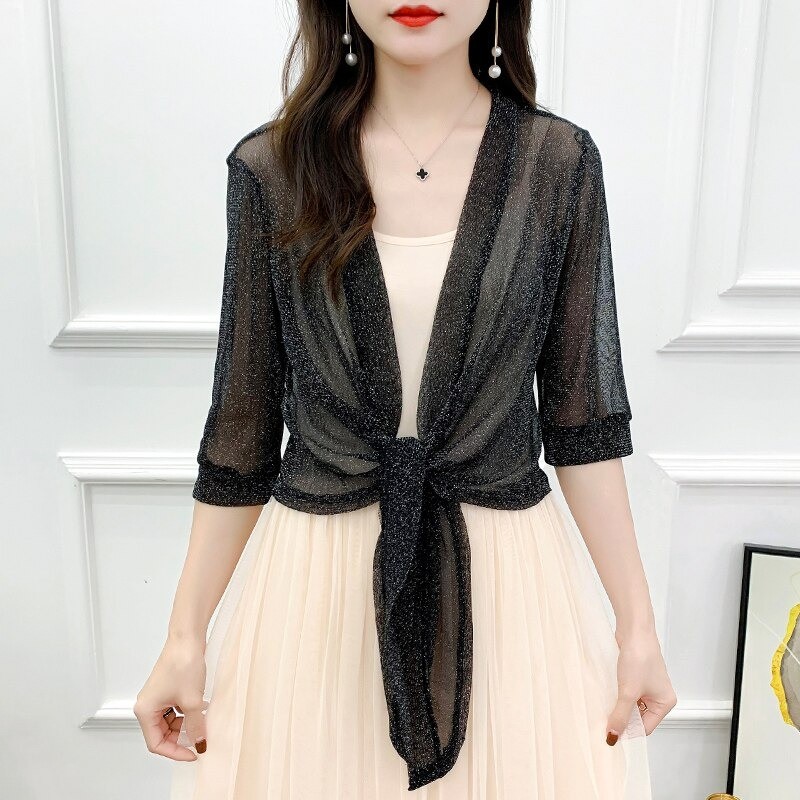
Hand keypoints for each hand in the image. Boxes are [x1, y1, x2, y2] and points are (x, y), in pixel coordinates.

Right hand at [134, 636, 207, 760]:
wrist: (187, 638)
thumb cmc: (183, 663)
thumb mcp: (192, 701)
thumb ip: (195, 726)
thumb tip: (200, 743)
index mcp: (145, 710)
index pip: (156, 744)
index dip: (175, 752)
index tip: (194, 753)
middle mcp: (147, 705)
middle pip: (162, 734)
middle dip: (181, 738)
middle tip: (200, 739)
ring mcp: (158, 697)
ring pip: (170, 723)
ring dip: (186, 725)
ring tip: (202, 722)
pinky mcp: (168, 690)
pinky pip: (175, 711)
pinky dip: (187, 714)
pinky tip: (201, 710)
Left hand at [606, 627, 676, 742]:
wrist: (634, 629)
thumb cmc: (639, 657)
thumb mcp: (629, 691)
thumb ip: (620, 715)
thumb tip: (613, 736)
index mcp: (664, 703)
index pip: (645, 727)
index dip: (628, 731)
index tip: (610, 735)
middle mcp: (657, 695)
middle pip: (637, 717)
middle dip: (622, 718)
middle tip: (604, 721)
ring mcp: (646, 685)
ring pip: (629, 704)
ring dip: (617, 705)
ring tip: (604, 706)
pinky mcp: (634, 676)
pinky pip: (625, 692)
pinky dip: (615, 695)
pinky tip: (605, 694)